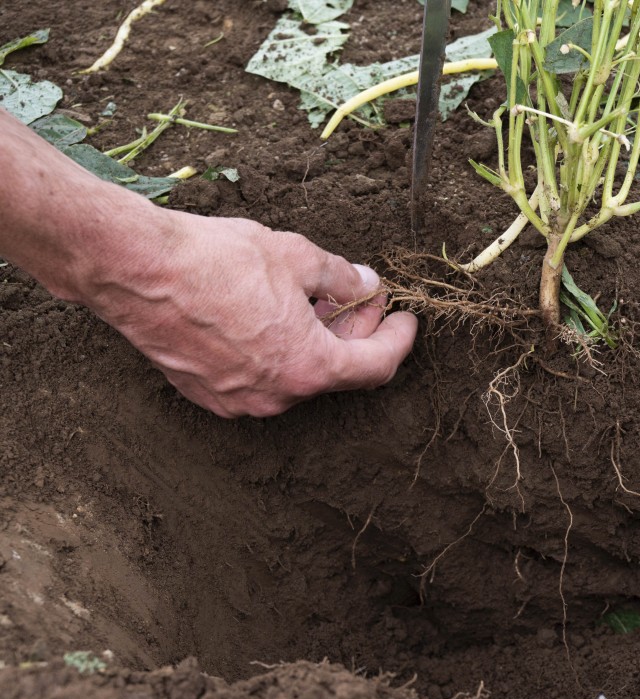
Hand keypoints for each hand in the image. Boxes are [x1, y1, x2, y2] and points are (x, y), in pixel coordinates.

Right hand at [81, 211, 417, 417]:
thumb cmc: (214, 260)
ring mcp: (238, 400)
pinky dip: (278, 350)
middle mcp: (276, 396)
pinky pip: (259, 377)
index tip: (407, 318)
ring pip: (296, 374)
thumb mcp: (297, 256)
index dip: (398, 340)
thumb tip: (364, 285)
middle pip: (336, 371)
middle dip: (356, 332)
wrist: (134, 269)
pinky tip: (274, 314)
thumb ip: (341, 278)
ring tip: (315, 298)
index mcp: (307, 368)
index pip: (376, 366)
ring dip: (316, 340)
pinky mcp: (206, 393)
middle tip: (360, 294)